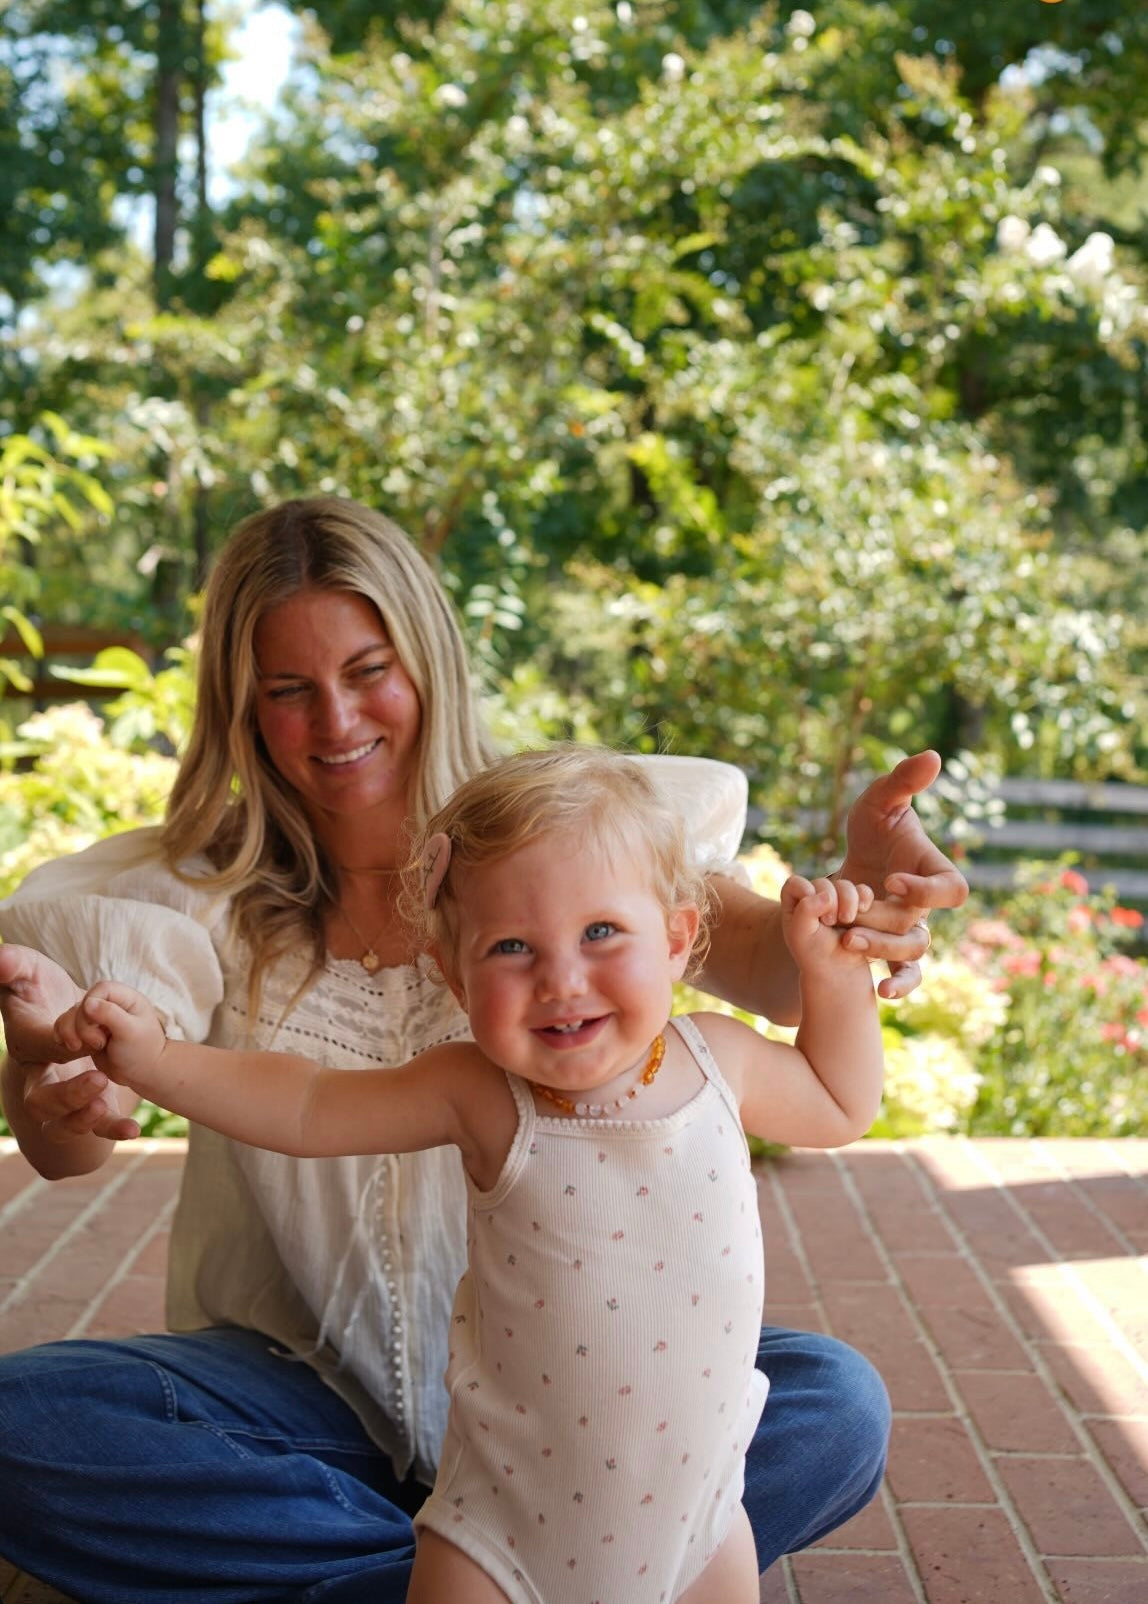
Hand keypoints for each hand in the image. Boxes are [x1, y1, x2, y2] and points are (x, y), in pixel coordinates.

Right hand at [0, 944, 139, 1142]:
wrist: (68, 1013)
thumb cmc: (41, 989)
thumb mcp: (28, 971)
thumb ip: (14, 965)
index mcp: (24, 1044)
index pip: (35, 1047)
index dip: (58, 1043)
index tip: (85, 1036)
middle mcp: (38, 1076)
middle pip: (38, 1100)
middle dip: (65, 1095)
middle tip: (98, 1079)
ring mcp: (62, 1094)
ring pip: (58, 1124)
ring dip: (79, 1119)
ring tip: (103, 1105)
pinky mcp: (88, 1104)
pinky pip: (96, 1128)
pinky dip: (112, 1130)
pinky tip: (133, 1129)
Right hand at [55, 981, 167, 1093]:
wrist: (142, 1074)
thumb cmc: (143, 1051)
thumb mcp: (130, 1032)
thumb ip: (110, 1015)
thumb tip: (88, 1003)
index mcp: (126, 998)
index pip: (101, 988)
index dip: (91, 1003)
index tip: (94, 1024)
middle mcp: (110, 1005)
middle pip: (82, 1003)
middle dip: (81, 1025)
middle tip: (98, 1044)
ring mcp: (96, 1019)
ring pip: (70, 1015)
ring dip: (69, 1032)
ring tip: (78, 1048)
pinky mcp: (86, 1032)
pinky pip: (66, 1027)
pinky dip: (63, 1036)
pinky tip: (69, 1047)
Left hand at [780, 875, 874, 969]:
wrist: (839, 970)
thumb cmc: (815, 954)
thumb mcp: (801, 935)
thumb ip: (805, 910)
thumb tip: (827, 895)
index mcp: (794, 903)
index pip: (796, 883)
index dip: (806, 892)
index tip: (815, 913)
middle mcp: (813, 897)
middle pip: (823, 883)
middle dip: (830, 900)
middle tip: (830, 922)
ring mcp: (836, 899)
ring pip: (845, 885)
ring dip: (849, 900)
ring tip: (847, 920)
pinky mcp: (856, 904)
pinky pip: (863, 891)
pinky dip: (865, 897)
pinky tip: (863, 910)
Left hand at [835, 751, 967, 998]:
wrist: (849, 862)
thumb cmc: (872, 829)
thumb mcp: (879, 801)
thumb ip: (903, 781)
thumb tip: (933, 756)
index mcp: (935, 872)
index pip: (953, 889)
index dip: (928, 890)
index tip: (891, 880)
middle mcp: (927, 908)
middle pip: (923, 928)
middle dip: (888, 928)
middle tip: (853, 925)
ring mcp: (909, 932)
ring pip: (913, 955)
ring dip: (883, 955)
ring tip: (848, 945)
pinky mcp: (888, 950)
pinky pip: (907, 975)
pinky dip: (899, 986)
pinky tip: (879, 992)